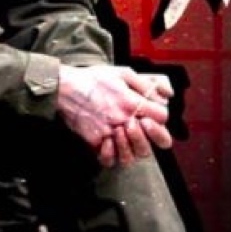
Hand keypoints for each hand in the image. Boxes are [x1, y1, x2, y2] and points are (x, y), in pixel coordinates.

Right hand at [55, 65, 171, 166]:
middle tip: (142, 128)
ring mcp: (109, 132)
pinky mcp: (94, 139)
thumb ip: (147, 85)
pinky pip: (108, 158)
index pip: (162, 117)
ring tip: (127, 139)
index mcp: (132, 102)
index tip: (150, 113)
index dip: (159, 115)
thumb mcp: (123, 73)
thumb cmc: (92, 79)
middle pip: (152, 142)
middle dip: (152, 137)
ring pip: (131, 155)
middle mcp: (123, 119)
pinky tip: (111, 147)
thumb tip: (166, 95)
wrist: (64, 87)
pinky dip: (111, 156)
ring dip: (132, 149)